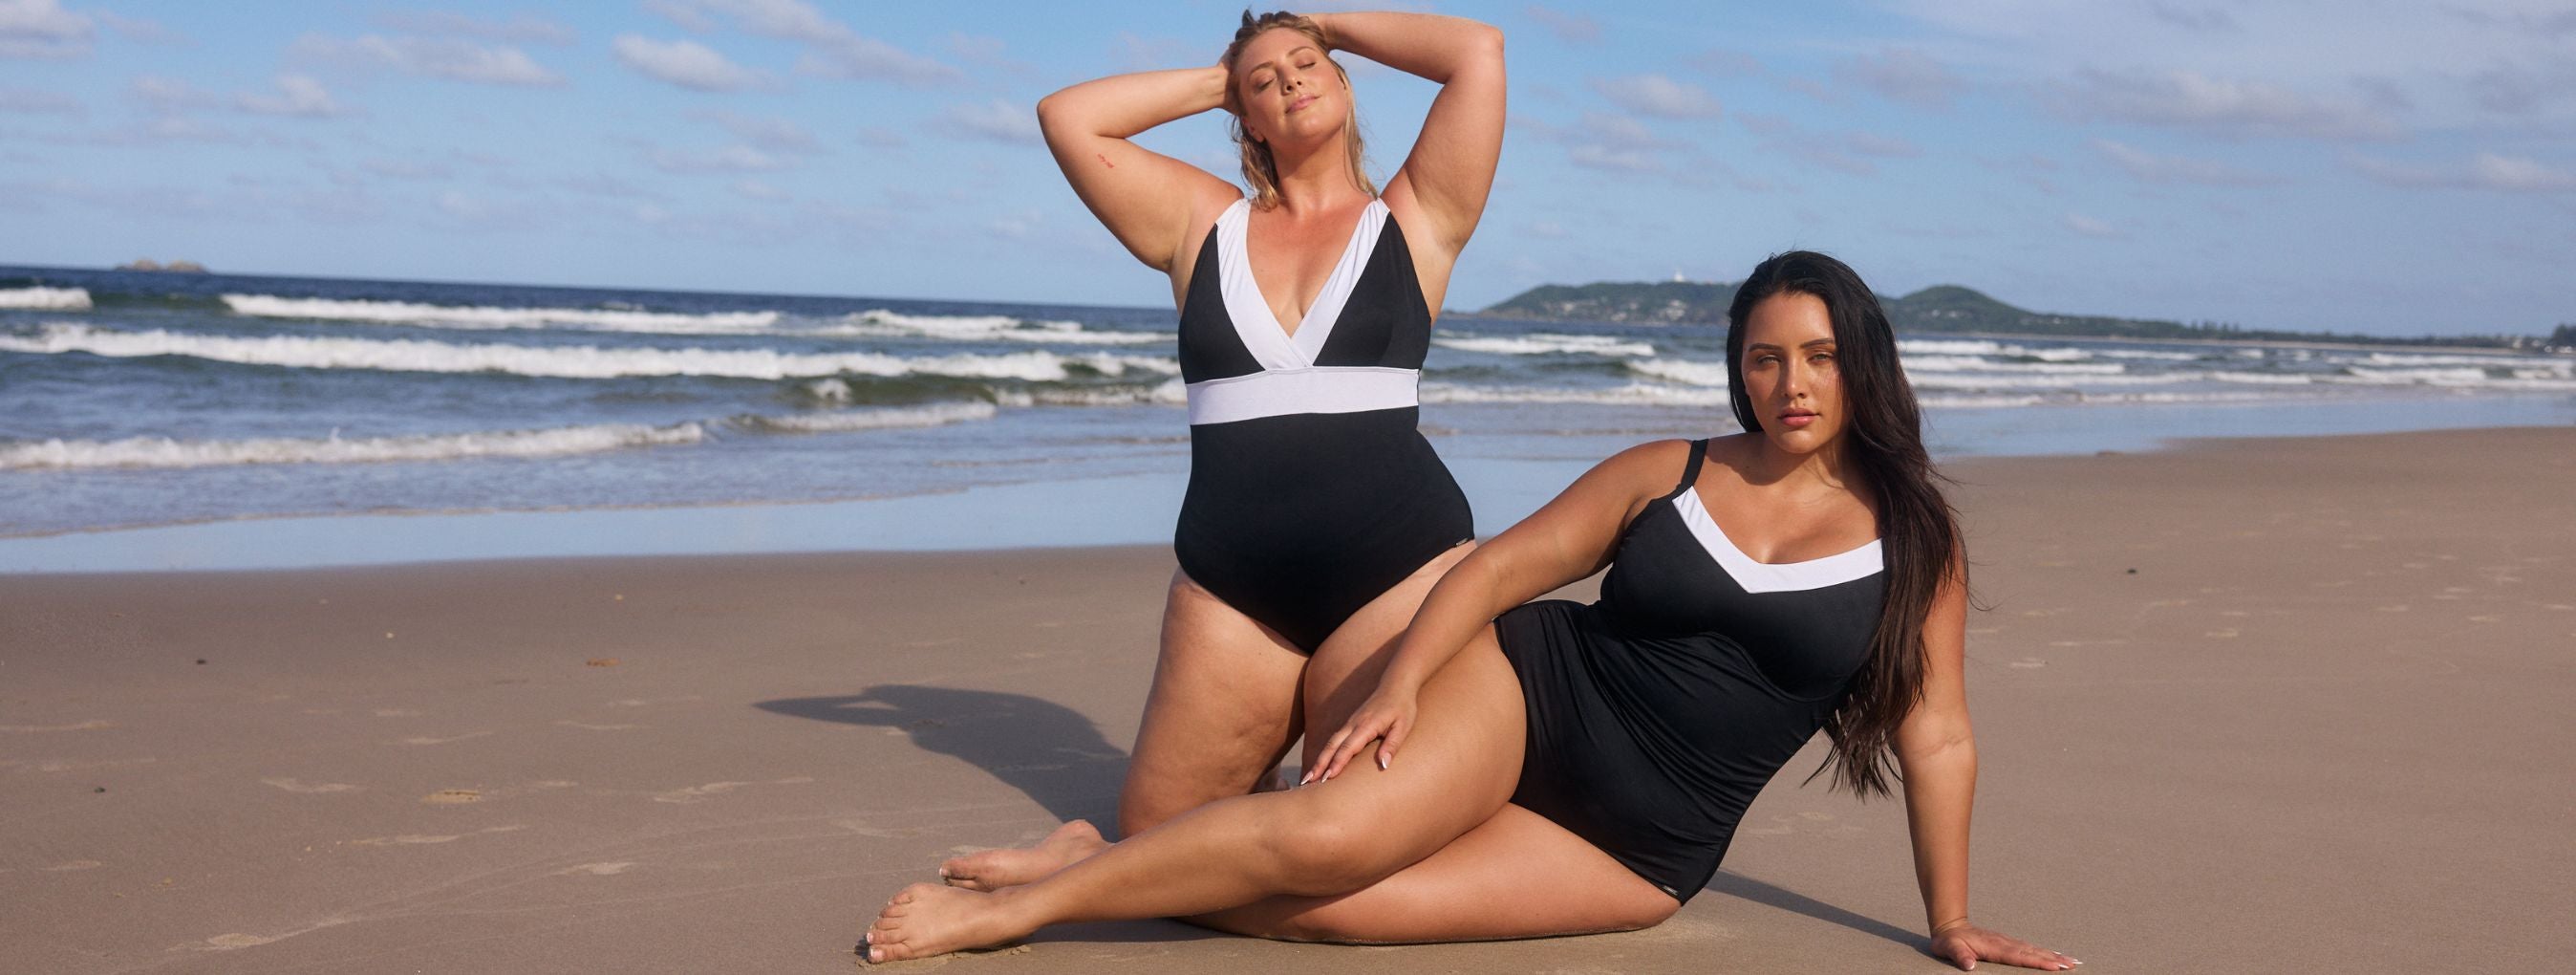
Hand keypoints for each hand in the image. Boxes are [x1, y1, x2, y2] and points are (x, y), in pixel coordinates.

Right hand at [1305, 685, 1418, 782]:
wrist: (1396, 686)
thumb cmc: (1402, 708)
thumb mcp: (1403, 727)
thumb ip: (1392, 745)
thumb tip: (1383, 765)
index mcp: (1366, 725)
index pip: (1348, 746)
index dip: (1337, 763)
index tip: (1327, 778)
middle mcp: (1353, 724)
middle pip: (1332, 745)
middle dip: (1319, 764)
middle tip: (1307, 781)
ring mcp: (1350, 723)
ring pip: (1330, 743)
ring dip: (1319, 760)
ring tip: (1308, 778)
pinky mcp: (1350, 724)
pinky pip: (1334, 740)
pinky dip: (1325, 753)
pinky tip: (1321, 764)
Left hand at [1930, 921, 2078, 970]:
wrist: (1950, 925)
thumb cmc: (1949, 940)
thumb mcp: (1948, 948)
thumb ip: (1959, 956)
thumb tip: (1969, 966)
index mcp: (1994, 947)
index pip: (2020, 956)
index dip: (2037, 962)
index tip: (2055, 966)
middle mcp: (2005, 943)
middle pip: (2033, 952)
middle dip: (2053, 959)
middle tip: (2073, 965)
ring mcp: (2008, 942)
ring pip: (2035, 950)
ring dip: (2053, 955)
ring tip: (2072, 961)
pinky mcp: (2008, 943)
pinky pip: (2030, 948)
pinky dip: (2045, 952)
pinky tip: (2055, 956)